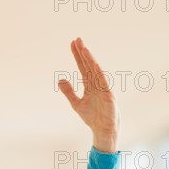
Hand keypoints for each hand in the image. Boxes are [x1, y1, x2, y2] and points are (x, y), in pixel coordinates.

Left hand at [58, 37, 120, 152]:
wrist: (103, 129)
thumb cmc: (93, 117)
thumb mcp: (76, 104)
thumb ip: (69, 92)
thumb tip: (60, 80)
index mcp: (90, 85)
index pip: (83, 67)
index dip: (78, 56)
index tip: (72, 44)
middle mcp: (97, 83)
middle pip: (88, 65)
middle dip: (83, 53)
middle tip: (77, 39)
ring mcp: (103, 88)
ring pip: (95, 70)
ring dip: (89, 59)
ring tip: (84, 48)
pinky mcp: (108, 94)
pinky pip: (103, 81)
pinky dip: (98, 72)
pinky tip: (94, 63)